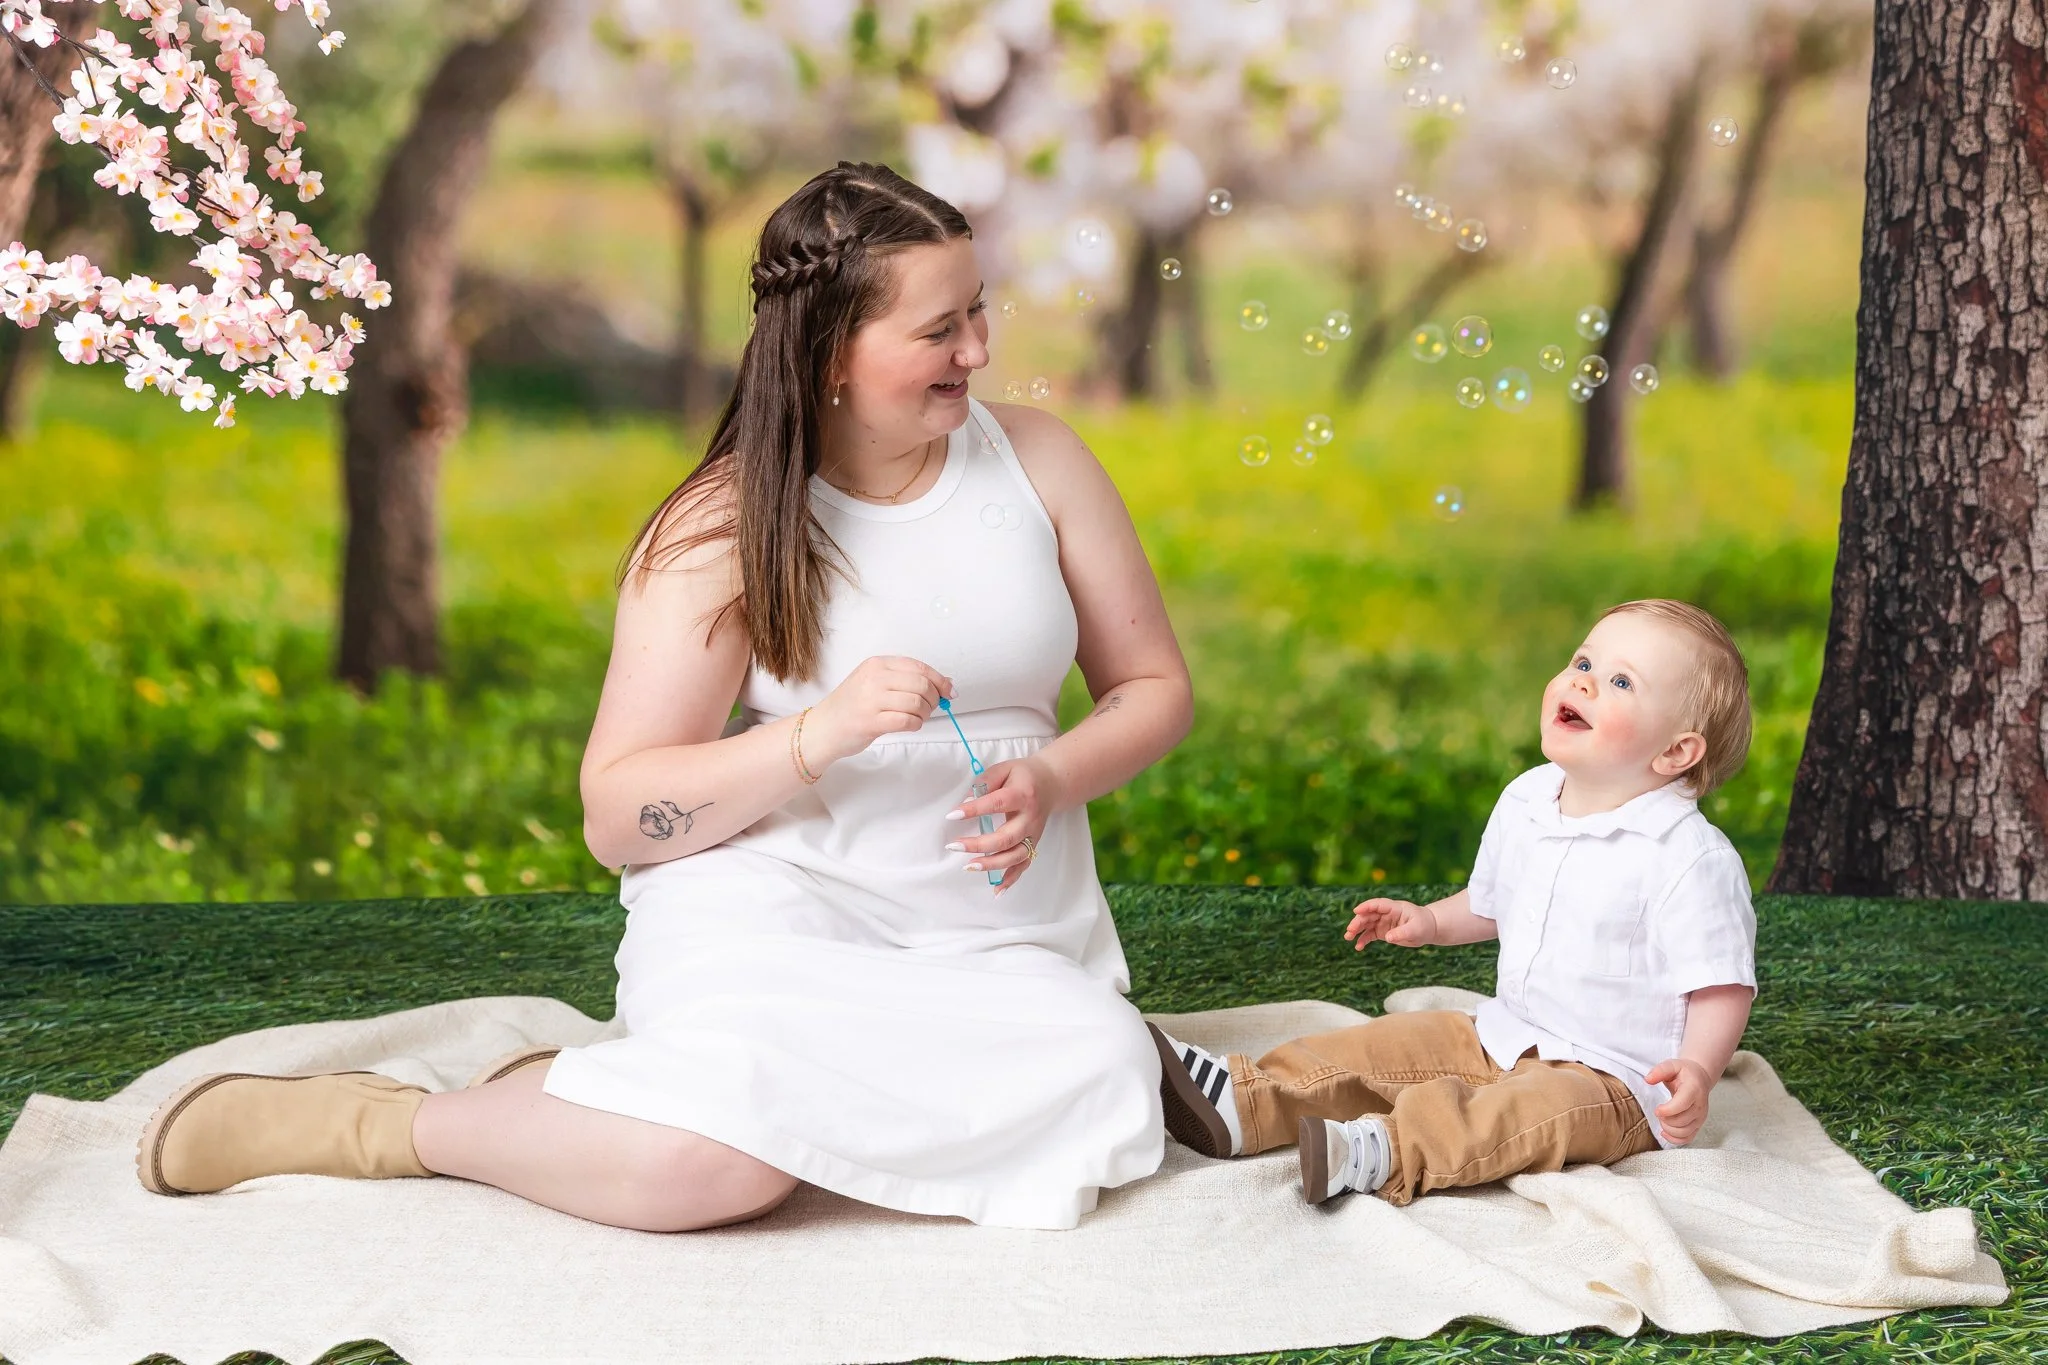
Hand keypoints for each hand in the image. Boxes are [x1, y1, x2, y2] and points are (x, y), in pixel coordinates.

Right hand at [807, 655, 952, 766]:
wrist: (823, 728)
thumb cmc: (851, 706)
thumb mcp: (875, 683)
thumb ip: (906, 680)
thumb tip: (945, 682)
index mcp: (877, 664)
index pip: (919, 667)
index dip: (940, 680)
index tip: (949, 691)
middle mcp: (874, 678)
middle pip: (921, 684)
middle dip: (934, 698)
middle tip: (931, 708)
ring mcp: (871, 700)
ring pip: (917, 703)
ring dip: (925, 714)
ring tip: (918, 718)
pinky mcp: (871, 722)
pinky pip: (907, 721)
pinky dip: (915, 724)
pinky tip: (910, 725)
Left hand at [944, 754, 1065, 894]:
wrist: (1052, 783)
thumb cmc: (1023, 775)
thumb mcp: (1004, 769)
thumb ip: (985, 782)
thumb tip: (965, 802)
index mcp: (1022, 795)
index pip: (997, 803)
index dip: (974, 810)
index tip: (953, 815)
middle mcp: (1030, 818)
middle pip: (1006, 837)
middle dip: (979, 845)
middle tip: (955, 846)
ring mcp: (1033, 834)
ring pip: (1015, 856)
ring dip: (992, 865)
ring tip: (969, 867)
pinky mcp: (1033, 844)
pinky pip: (1024, 865)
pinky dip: (1011, 880)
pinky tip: (996, 891)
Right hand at [1344, 897, 1436, 948]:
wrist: (1428, 929)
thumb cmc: (1424, 926)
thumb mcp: (1416, 929)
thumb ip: (1402, 932)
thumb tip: (1388, 938)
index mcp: (1395, 908)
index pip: (1378, 904)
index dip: (1367, 906)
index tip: (1356, 911)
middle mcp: (1386, 913)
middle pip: (1368, 915)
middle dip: (1358, 922)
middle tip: (1350, 931)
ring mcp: (1383, 922)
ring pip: (1366, 924)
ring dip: (1357, 930)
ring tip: (1348, 938)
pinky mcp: (1383, 931)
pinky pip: (1370, 935)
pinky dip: (1363, 940)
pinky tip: (1358, 947)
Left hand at [1645, 1057, 1712, 1144]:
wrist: (1699, 1078)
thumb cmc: (1684, 1072)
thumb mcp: (1672, 1065)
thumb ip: (1659, 1070)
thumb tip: (1647, 1079)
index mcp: (1694, 1089)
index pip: (1682, 1105)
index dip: (1667, 1110)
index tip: (1656, 1110)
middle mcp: (1700, 1105)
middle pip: (1682, 1121)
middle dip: (1666, 1120)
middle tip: (1658, 1112)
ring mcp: (1700, 1117)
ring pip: (1685, 1132)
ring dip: (1669, 1130)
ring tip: (1662, 1120)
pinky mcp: (1698, 1124)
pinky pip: (1688, 1138)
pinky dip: (1675, 1139)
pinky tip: (1665, 1132)